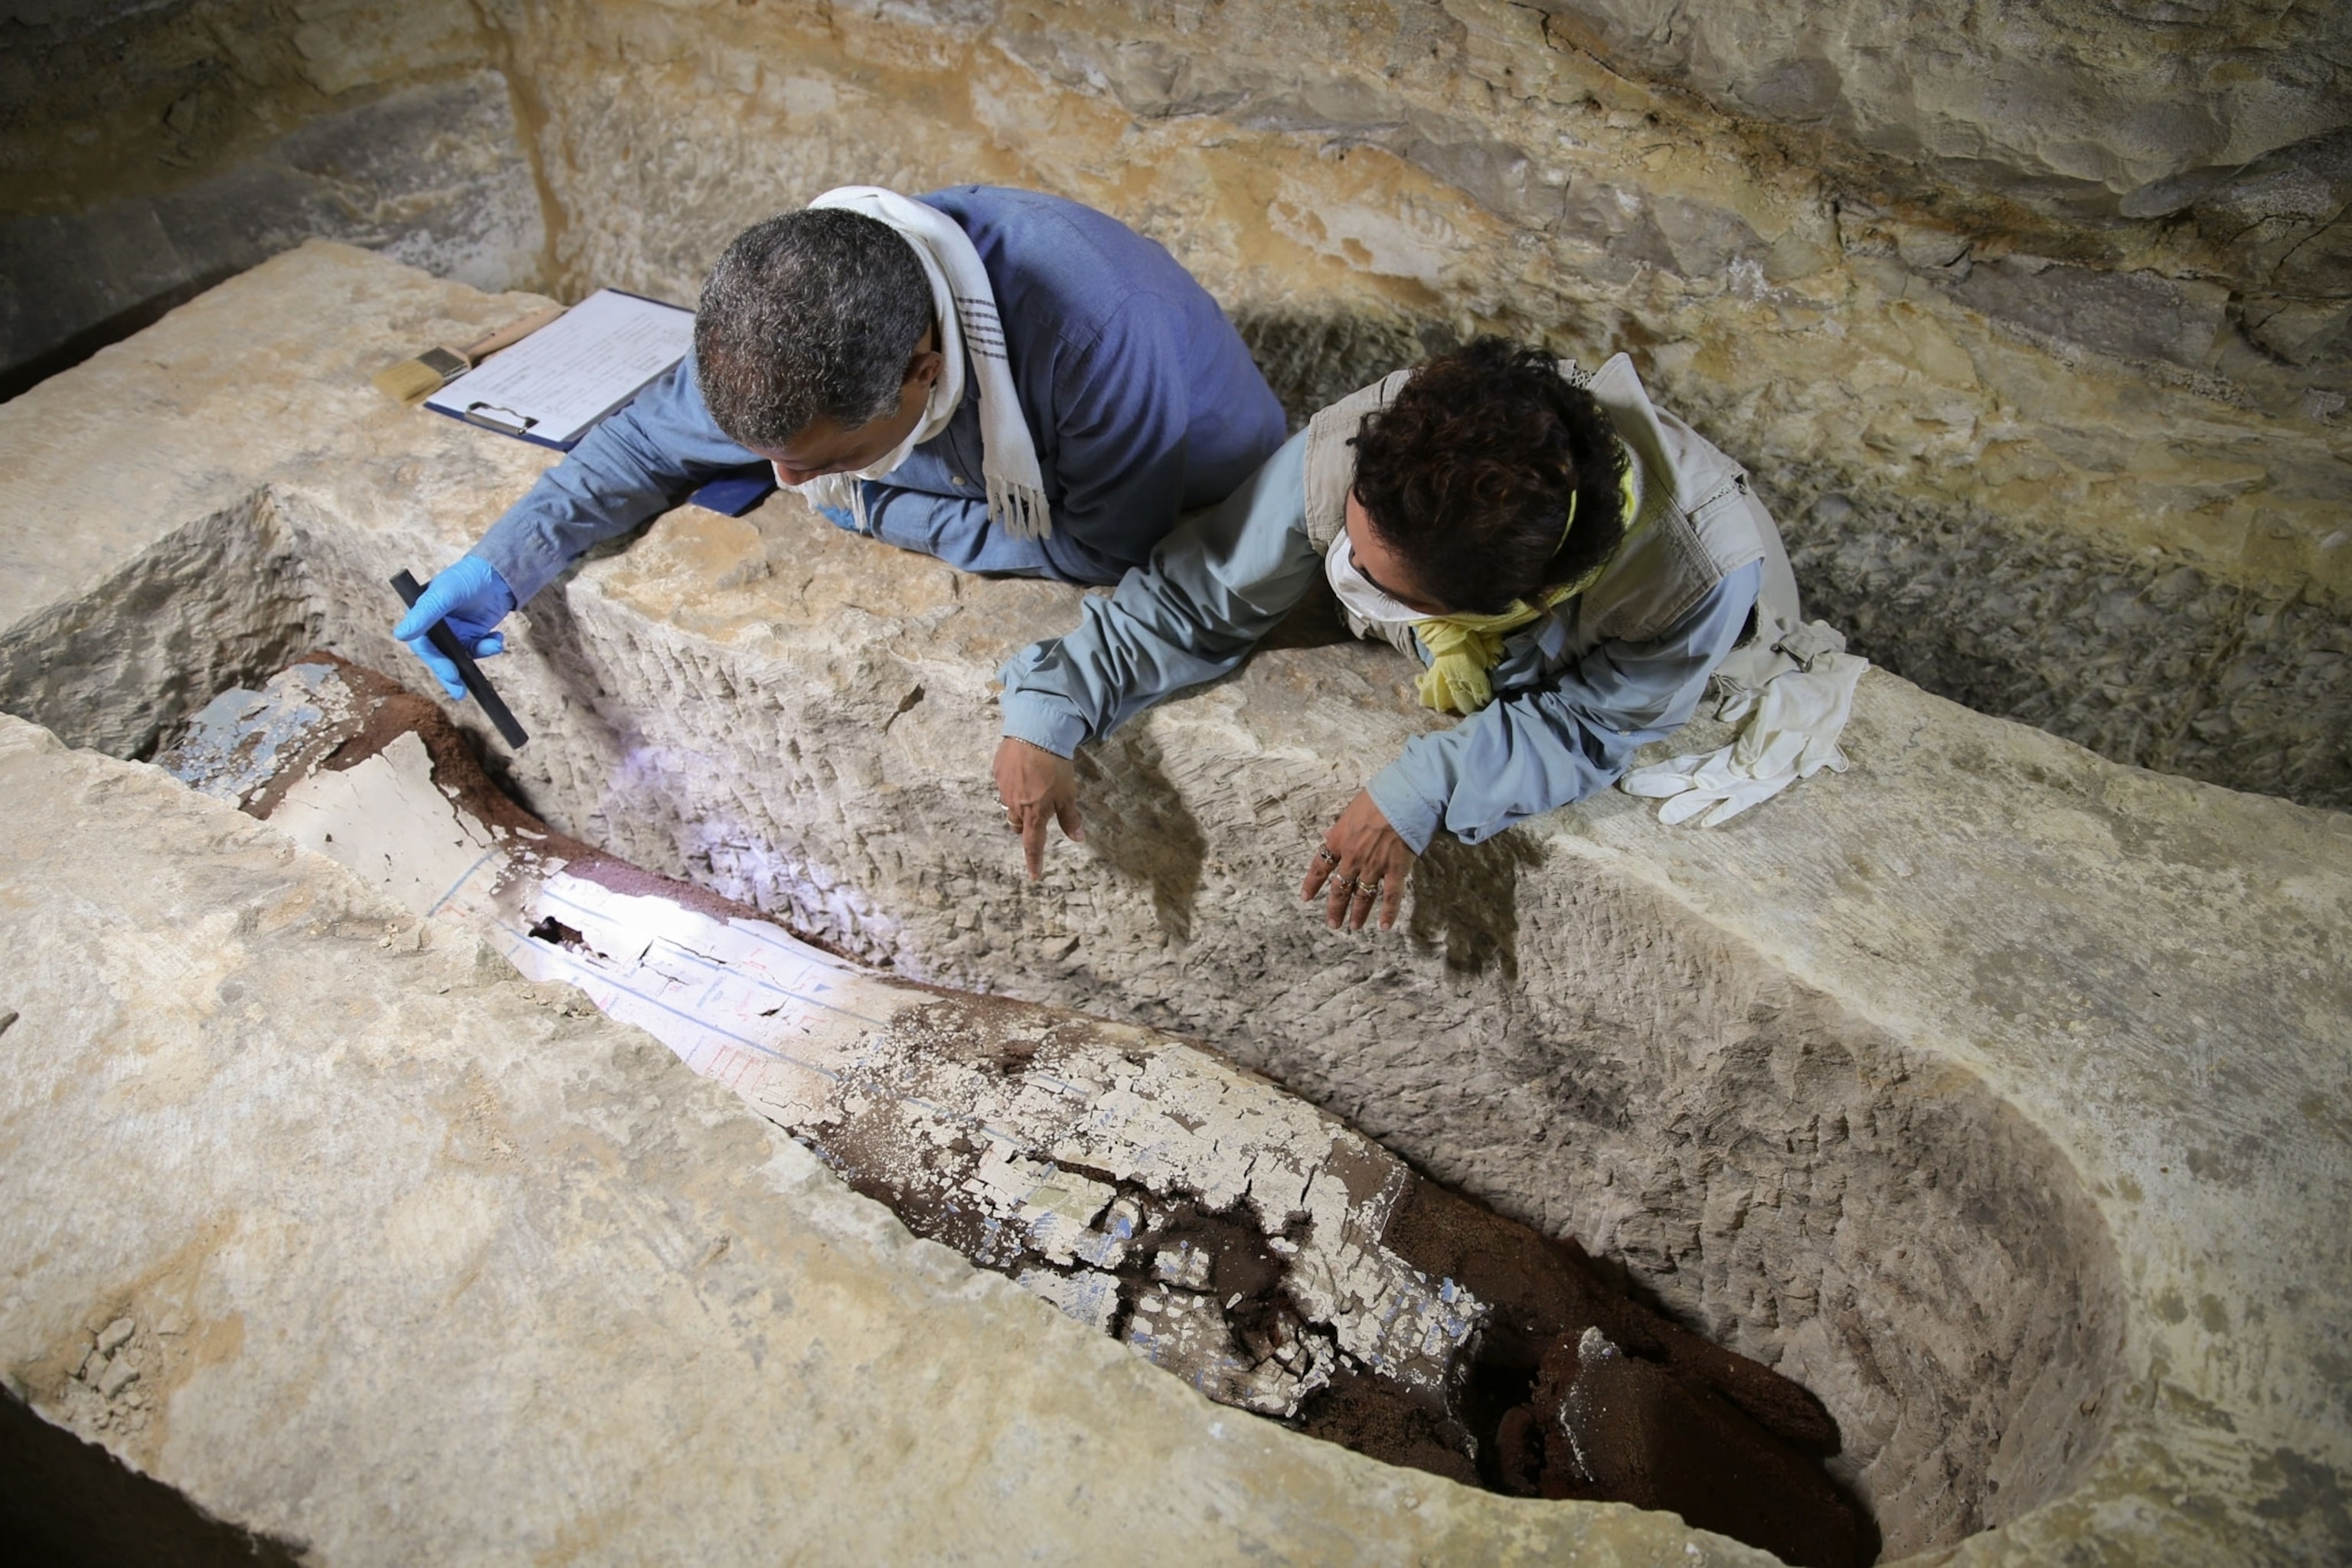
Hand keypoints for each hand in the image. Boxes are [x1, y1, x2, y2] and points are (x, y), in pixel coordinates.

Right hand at [393, 556, 516, 700]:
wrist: (496, 573)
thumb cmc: (465, 578)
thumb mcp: (444, 594)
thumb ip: (424, 614)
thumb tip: (400, 635)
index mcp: (421, 617)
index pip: (424, 646)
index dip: (436, 662)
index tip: (451, 674)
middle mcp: (436, 628)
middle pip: (440, 657)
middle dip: (451, 675)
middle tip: (460, 692)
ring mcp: (455, 633)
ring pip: (461, 657)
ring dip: (477, 656)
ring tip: (493, 646)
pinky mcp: (473, 635)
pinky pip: (479, 650)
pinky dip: (490, 647)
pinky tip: (497, 638)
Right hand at [994, 736, 1082, 878]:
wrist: (1035, 733)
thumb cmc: (1055, 766)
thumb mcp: (1068, 794)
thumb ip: (1070, 818)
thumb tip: (1078, 838)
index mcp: (1034, 815)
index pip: (1033, 845)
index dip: (1034, 861)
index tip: (1034, 875)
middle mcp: (1015, 806)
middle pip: (1018, 826)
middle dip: (1026, 826)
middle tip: (1038, 816)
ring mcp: (1003, 789)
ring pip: (1009, 806)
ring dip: (1019, 805)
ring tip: (1032, 790)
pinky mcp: (997, 772)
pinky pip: (1004, 785)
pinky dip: (1013, 784)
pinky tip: (1023, 771)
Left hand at [1301, 789, 1415, 929]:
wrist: (1403, 797)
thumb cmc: (1378, 797)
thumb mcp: (1351, 810)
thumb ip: (1340, 827)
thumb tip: (1328, 834)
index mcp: (1338, 840)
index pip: (1319, 867)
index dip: (1311, 884)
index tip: (1306, 898)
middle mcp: (1353, 857)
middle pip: (1340, 888)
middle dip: (1335, 908)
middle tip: (1333, 923)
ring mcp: (1373, 866)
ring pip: (1362, 896)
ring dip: (1358, 913)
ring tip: (1354, 926)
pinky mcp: (1395, 869)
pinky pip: (1390, 896)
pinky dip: (1388, 913)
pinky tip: (1385, 926)